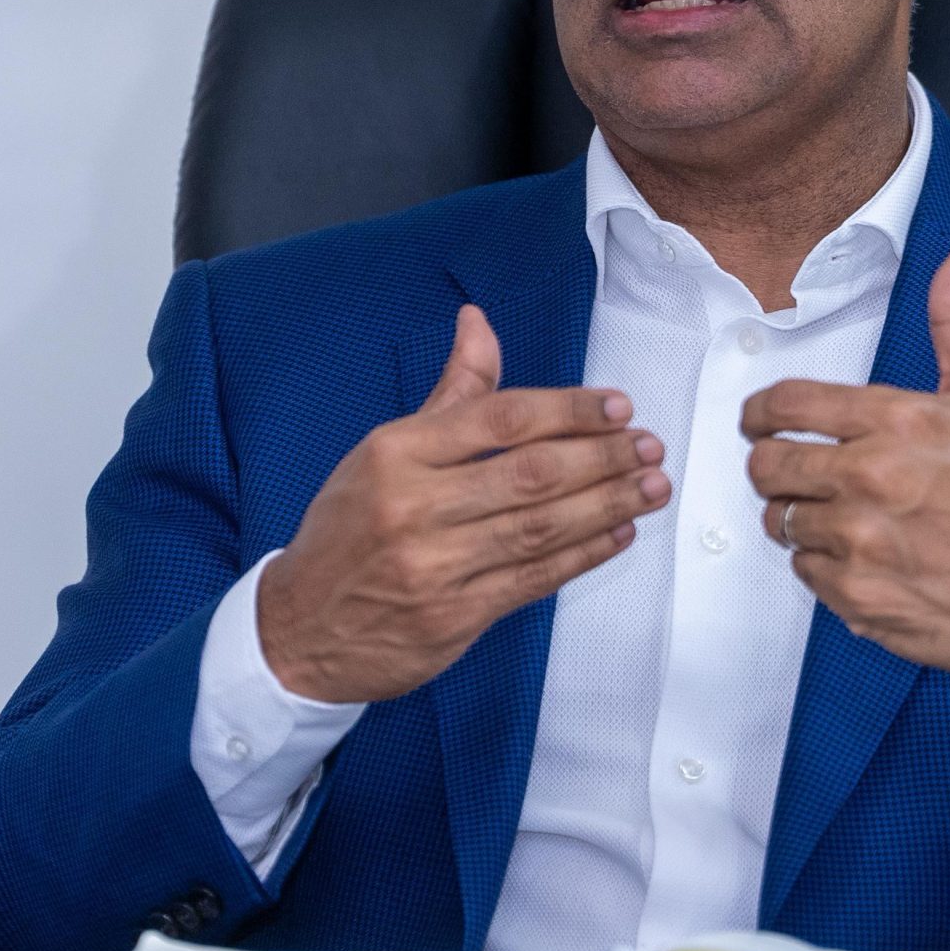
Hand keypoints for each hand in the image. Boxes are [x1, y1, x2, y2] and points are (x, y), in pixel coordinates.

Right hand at [257, 304, 670, 702]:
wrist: (298, 629)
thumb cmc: (350, 529)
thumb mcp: (384, 451)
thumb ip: (449, 393)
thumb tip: (479, 322)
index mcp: (395, 453)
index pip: (499, 418)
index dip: (568, 410)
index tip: (617, 406)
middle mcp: (412, 506)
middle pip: (530, 473)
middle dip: (602, 456)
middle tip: (649, 446)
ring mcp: (433, 566)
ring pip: (540, 527)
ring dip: (607, 504)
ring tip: (651, 486)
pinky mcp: (452, 618)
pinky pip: (534, 580)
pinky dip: (583, 556)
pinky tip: (618, 534)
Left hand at [741, 238, 949, 678]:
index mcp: (898, 422)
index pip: (786, 404)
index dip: (760, 412)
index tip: (759, 421)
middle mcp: (872, 478)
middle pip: (766, 465)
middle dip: (773, 465)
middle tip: (796, 471)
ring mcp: (859, 542)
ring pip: (779, 519)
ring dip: (801, 517)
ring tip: (842, 516)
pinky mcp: (855, 596)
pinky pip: (803, 570)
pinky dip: (823, 565)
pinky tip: (864, 557)